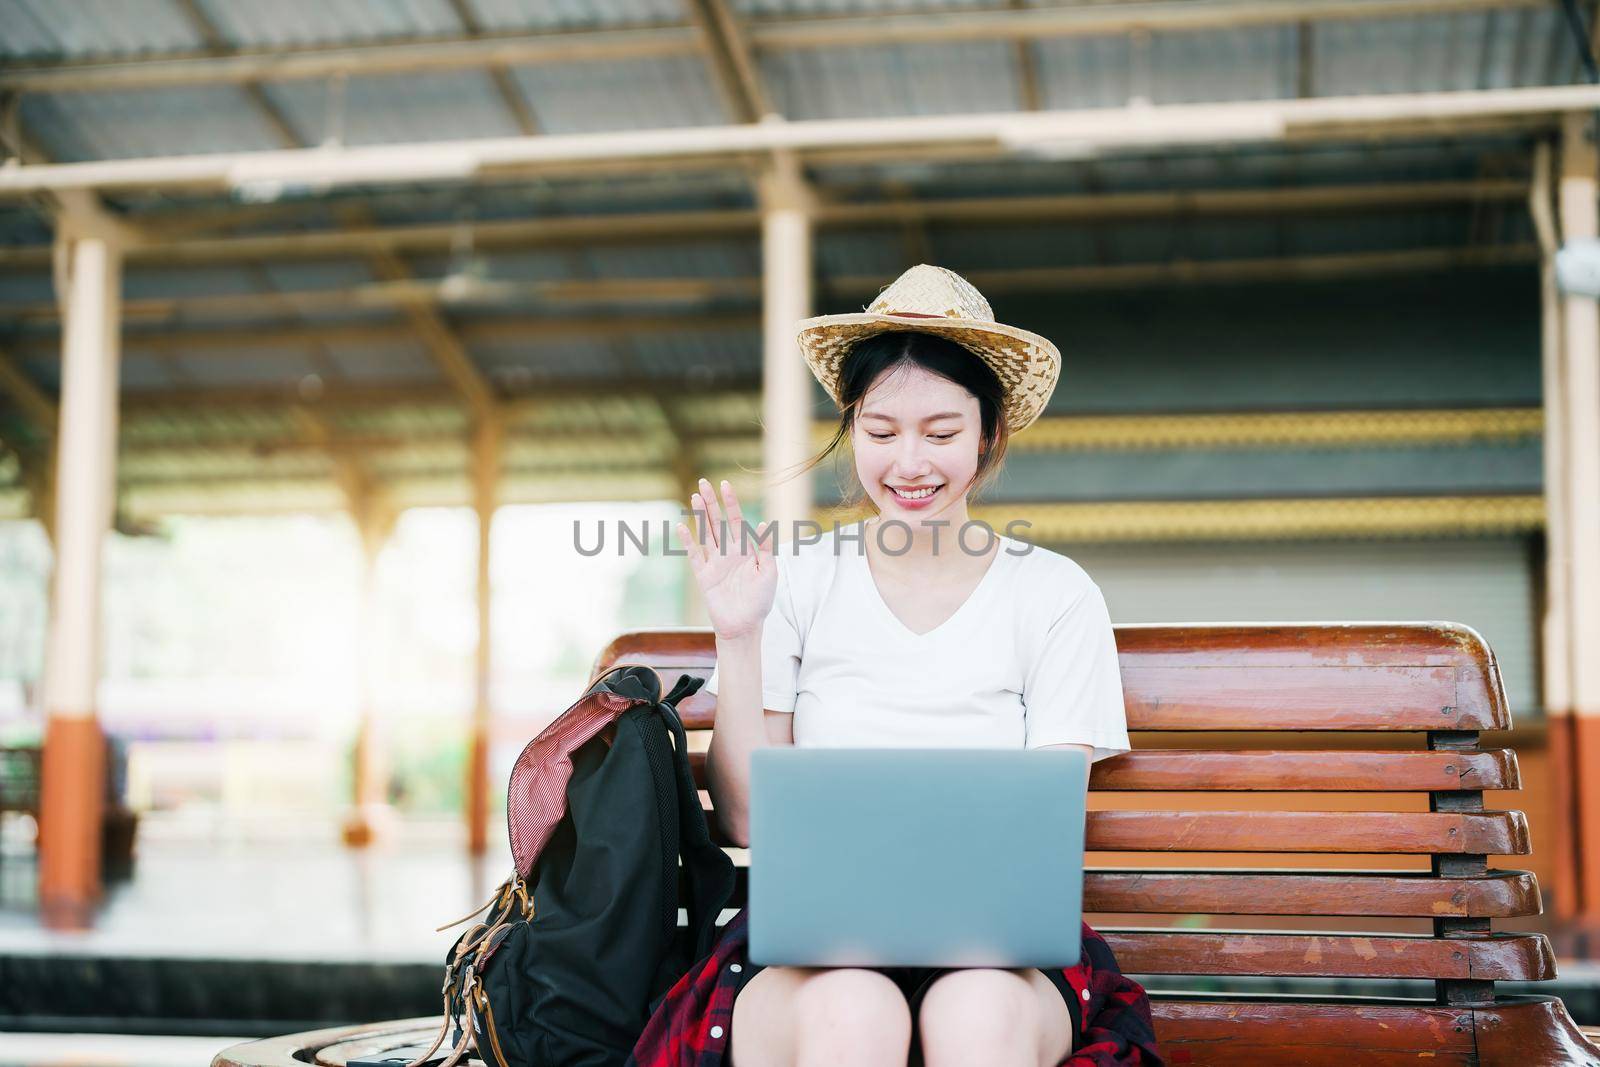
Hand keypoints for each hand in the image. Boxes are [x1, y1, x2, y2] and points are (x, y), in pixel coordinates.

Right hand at [674, 477, 777, 640]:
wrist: (744, 626)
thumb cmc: (760, 601)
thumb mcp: (769, 573)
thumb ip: (765, 549)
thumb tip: (762, 524)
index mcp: (745, 550)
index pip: (736, 520)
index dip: (730, 502)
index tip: (724, 484)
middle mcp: (728, 552)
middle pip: (717, 522)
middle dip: (710, 502)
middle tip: (702, 482)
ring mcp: (714, 563)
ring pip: (705, 534)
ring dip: (699, 516)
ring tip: (694, 497)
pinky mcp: (703, 576)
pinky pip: (693, 555)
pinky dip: (687, 542)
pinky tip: (682, 527)